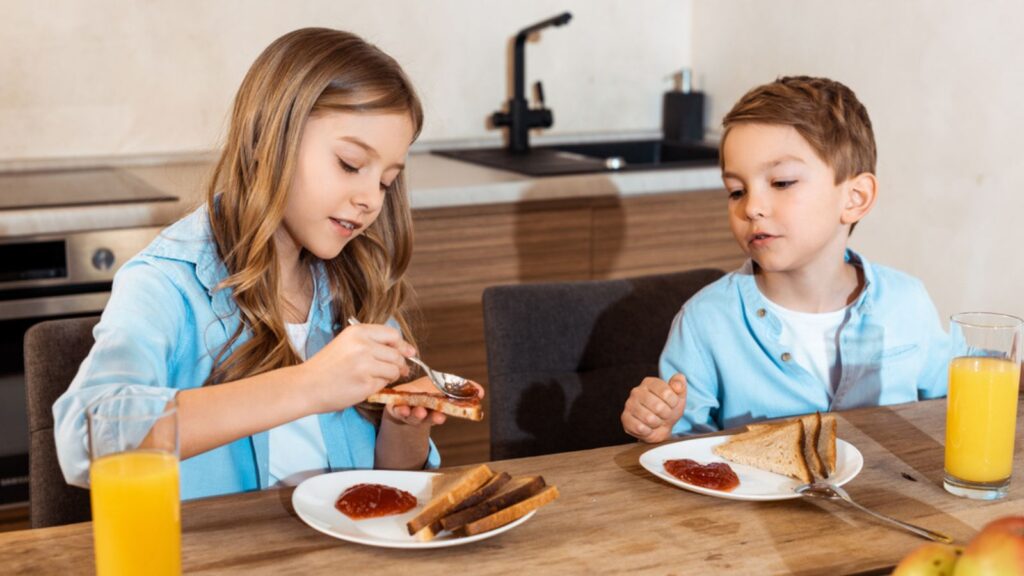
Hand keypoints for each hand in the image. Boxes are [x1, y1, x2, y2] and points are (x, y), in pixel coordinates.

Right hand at [299, 323, 415, 412]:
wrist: (306, 386)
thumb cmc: (326, 367)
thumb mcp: (347, 344)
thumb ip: (373, 343)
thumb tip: (408, 350)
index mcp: (358, 332)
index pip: (393, 335)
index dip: (402, 345)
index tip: (408, 353)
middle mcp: (363, 345)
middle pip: (397, 354)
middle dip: (400, 365)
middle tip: (396, 371)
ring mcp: (365, 364)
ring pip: (394, 370)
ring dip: (390, 376)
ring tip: (375, 378)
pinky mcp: (366, 383)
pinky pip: (384, 384)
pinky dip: (379, 386)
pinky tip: (364, 386)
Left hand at [382, 378, 486, 426]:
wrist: (403, 399)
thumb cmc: (426, 392)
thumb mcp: (445, 388)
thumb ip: (462, 389)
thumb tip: (481, 391)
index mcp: (433, 411)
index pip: (438, 416)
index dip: (439, 417)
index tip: (442, 417)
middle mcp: (420, 413)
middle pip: (425, 418)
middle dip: (430, 418)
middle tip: (435, 416)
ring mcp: (407, 411)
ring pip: (411, 415)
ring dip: (415, 414)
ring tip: (419, 411)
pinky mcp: (394, 408)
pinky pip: (395, 409)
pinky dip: (398, 409)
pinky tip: (400, 406)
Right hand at [621, 374, 686, 442]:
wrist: (661, 427)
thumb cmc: (669, 409)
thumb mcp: (679, 396)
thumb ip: (680, 385)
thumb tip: (678, 380)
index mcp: (650, 382)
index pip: (666, 393)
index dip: (673, 403)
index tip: (672, 404)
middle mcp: (637, 391)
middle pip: (658, 407)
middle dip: (665, 415)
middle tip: (664, 414)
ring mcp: (629, 404)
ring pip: (649, 418)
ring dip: (657, 423)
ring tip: (656, 420)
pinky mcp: (625, 418)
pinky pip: (640, 427)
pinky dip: (648, 431)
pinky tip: (648, 427)